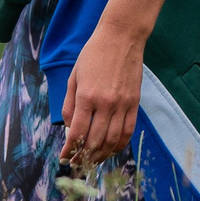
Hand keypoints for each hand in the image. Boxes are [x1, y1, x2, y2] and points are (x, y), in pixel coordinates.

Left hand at [60, 17, 148, 168]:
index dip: (70, 150)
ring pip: (112, 140)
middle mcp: (105, 104)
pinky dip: (119, 145)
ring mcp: (122, 104)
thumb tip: (71, 128)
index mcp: (86, 97)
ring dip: (101, 155)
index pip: (77, 133)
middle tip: (78, 164)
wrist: (121, 37)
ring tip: (93, 161)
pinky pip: (128, 131)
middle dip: (84, 157)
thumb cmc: (93, 54)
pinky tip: (111, 150)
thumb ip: (70, 104)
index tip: (65, 158)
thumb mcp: (74, 77)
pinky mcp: (134, 102)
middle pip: (94, 141)